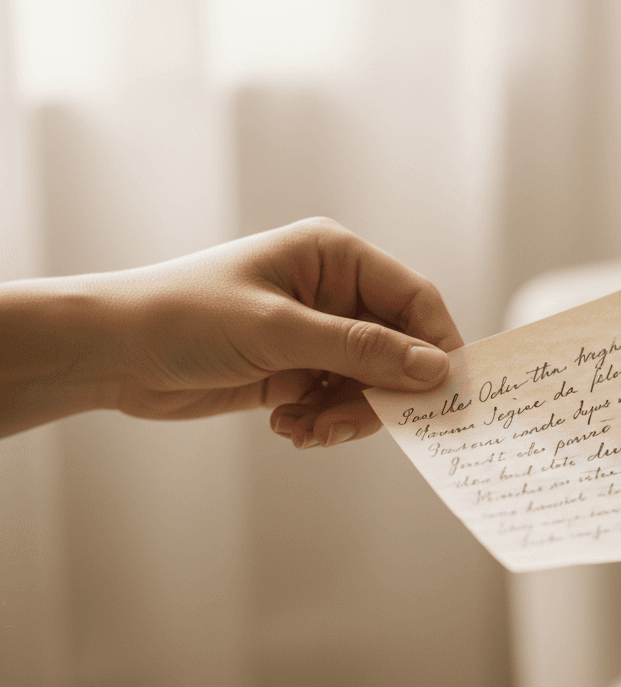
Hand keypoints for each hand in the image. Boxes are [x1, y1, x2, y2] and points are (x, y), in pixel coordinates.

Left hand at [100, 217, 462, 447]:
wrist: (110, 352)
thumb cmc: (185, 317)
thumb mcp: (279, 332)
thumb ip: (361, 350)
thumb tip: (435, 369)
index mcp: (334, 257)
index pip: (414, 298)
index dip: (435, 345)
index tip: (444, 393)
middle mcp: (332, 292)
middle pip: (396, 348)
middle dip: (380, 392)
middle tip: (348, 424)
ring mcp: (315, 333)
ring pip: (369, 383)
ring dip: (347, 414)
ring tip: (306, 429)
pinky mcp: (296, 369)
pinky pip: (337, 401)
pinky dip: (323, 422)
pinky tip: (288, 427)